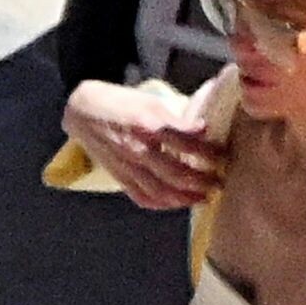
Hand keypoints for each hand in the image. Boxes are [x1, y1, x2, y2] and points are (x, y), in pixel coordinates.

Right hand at [61, 79, 228, 209]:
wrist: (83, 111)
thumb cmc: (118, 102)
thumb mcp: (149, 100)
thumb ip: (173, 117)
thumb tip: (200, 130)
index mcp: (147, 124)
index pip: (184, 142)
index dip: (206, 151)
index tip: (222, 154)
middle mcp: (138, 148)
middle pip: (176, 172)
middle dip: (202, 180)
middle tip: (219, 181)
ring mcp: (128, 166)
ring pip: (162, 190)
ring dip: (186, 197)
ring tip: (204, 197)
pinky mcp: (120, 177)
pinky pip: (144, 197)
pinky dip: (163, 204)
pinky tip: (177, 203)